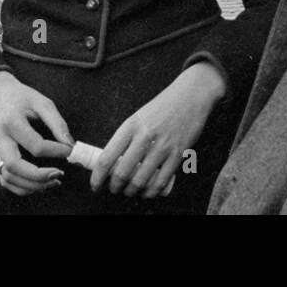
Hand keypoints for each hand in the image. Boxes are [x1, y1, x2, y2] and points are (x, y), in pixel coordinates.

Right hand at [0, 71, 73, 195]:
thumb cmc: (22, 97)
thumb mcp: (42, 102)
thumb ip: (57, 123)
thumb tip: (70, 145)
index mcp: (11, 122)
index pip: (35, 144)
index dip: (56, 151)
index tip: (70, 151)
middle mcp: (0, 139)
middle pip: (14, 166)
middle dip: (38, 176)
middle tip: (59, 174)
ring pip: (7, 178)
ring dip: (31, 185)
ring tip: (53, 182)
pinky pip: (4, 180)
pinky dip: (21, 188)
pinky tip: (39, 185)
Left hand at [90, 62, 226, 199]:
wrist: (191, 95)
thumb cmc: (163, 106)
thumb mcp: (139, 117)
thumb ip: (127, 138)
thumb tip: (113, 163)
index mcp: (130, 126)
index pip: (107, 157)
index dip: (97, 177)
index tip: (95, 185)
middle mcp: (145, 136)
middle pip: (122, 173)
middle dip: (115, 187)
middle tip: (114, 189)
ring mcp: (162, 146)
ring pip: (140, 180)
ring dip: (131, 191)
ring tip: (130, 191)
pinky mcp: (178, 153)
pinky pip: (161, 180)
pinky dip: (152, 192)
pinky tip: (148, 192)